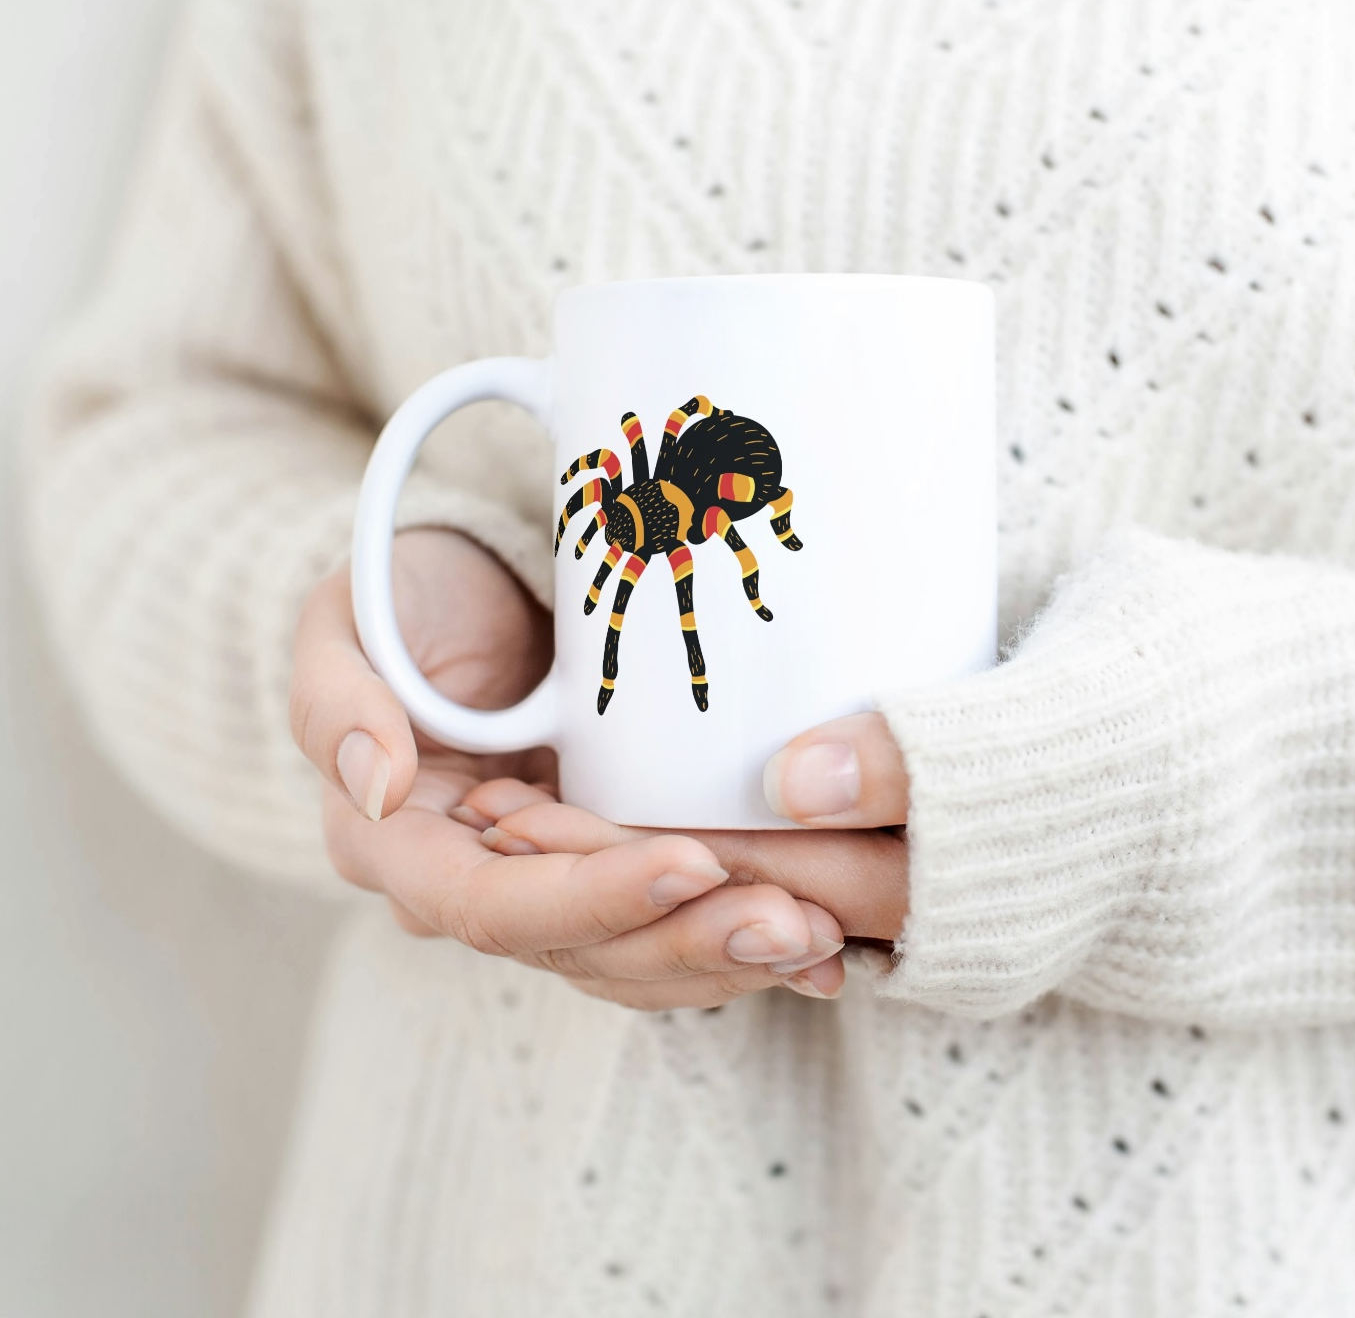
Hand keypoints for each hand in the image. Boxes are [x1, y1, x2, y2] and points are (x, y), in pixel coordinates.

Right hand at [288, 529, 844, 1005]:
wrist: (469, 593)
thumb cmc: (405, 599)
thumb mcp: (346, 622)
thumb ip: (335, 699)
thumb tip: (372, 783)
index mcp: (399, 846)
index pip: (490, 905)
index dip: (589, 898)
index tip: (688, 863)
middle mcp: (474, 887)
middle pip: (579, 952)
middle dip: (687, 944)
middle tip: (793, 923)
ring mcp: (548, 884)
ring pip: (634, 958)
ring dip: (728, 956)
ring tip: (823, 938)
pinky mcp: (608, 868)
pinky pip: (669, 927)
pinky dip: (738, 939)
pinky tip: (823, 946)